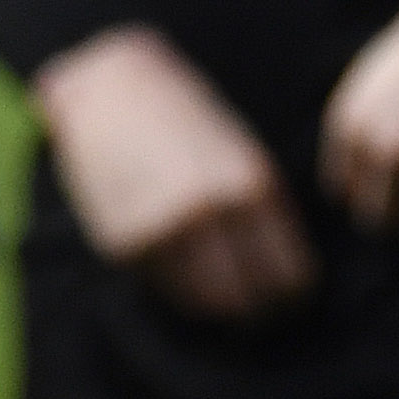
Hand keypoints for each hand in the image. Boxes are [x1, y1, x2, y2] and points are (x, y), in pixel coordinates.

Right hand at [35, 27, 317, 320]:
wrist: (107, 88)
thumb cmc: (187, 122)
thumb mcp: (241, 156)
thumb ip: (263, 216)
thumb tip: (283, 286)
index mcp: (249, 185)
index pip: (291, 279)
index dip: (291, 294)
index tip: (284, 295)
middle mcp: (206, 210)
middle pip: (246, 302)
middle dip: (254, 310)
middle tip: (251, 307)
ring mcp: (161, 228)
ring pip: (203, 305)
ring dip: (213, 304)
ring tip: (213, 284)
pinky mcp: (122, 242)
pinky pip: (162, 288)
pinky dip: (173, 283)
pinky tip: (171, 253)